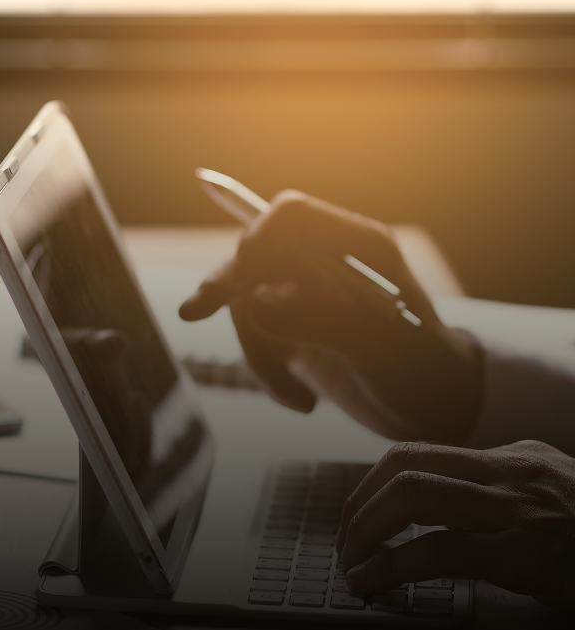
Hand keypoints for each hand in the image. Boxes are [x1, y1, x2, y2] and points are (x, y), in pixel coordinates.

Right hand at [179, 190, 482, 443]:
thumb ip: (320, 321)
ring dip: (259, 353)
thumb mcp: (382, 350)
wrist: (434, 413)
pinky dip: (266, 371)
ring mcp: (309, 294)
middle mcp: (330, 262)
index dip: (257, 238)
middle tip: (195, 311)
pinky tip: (299, 399)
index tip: (237, 279)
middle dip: (230, 287)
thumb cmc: (426, 376)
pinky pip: (255, 335)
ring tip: (296, 398)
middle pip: (258, 255)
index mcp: (361, 248)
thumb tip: (255, 303)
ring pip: (248, 302)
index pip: (293, 217)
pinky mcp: (295, 326)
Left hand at [336, 439, 574, 610]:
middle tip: (347, 542)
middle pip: (403, 466)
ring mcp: (515, 507)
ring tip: (352, 563)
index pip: (418, 453)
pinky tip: (373, 583)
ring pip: (413, 495)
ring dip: (365, 530)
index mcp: (511, 458)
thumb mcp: (554, 491)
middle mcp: (508, 472)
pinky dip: (392, 566)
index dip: (373, 485)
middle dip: (359, 505)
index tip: (357, 517)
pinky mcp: (522, 550)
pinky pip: (438, 550)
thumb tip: (450, 496)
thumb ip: (505, 486)